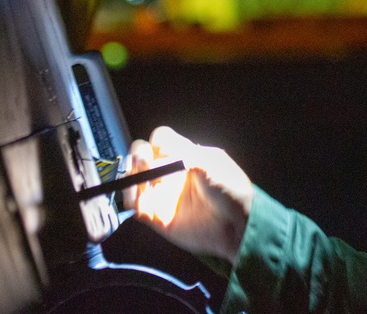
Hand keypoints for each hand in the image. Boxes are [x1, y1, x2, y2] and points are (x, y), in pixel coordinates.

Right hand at [123, 126, 253, 263]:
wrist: (237, 225)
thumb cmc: (229, 188)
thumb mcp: (208, 161)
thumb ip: (180, 153)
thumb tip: (155, 151)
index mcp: (183, 156)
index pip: (160, 141)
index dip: (157, 142)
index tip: (160, 147)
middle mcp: (169, 173)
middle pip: (141, 157)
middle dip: (137, 155)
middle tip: (142, 161)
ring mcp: (163, 195)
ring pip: (134, 181)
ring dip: (130, 178)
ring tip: (137, 180)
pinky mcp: (158, 218)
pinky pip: (137, 207)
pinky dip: (131, 201)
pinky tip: (137, 199)